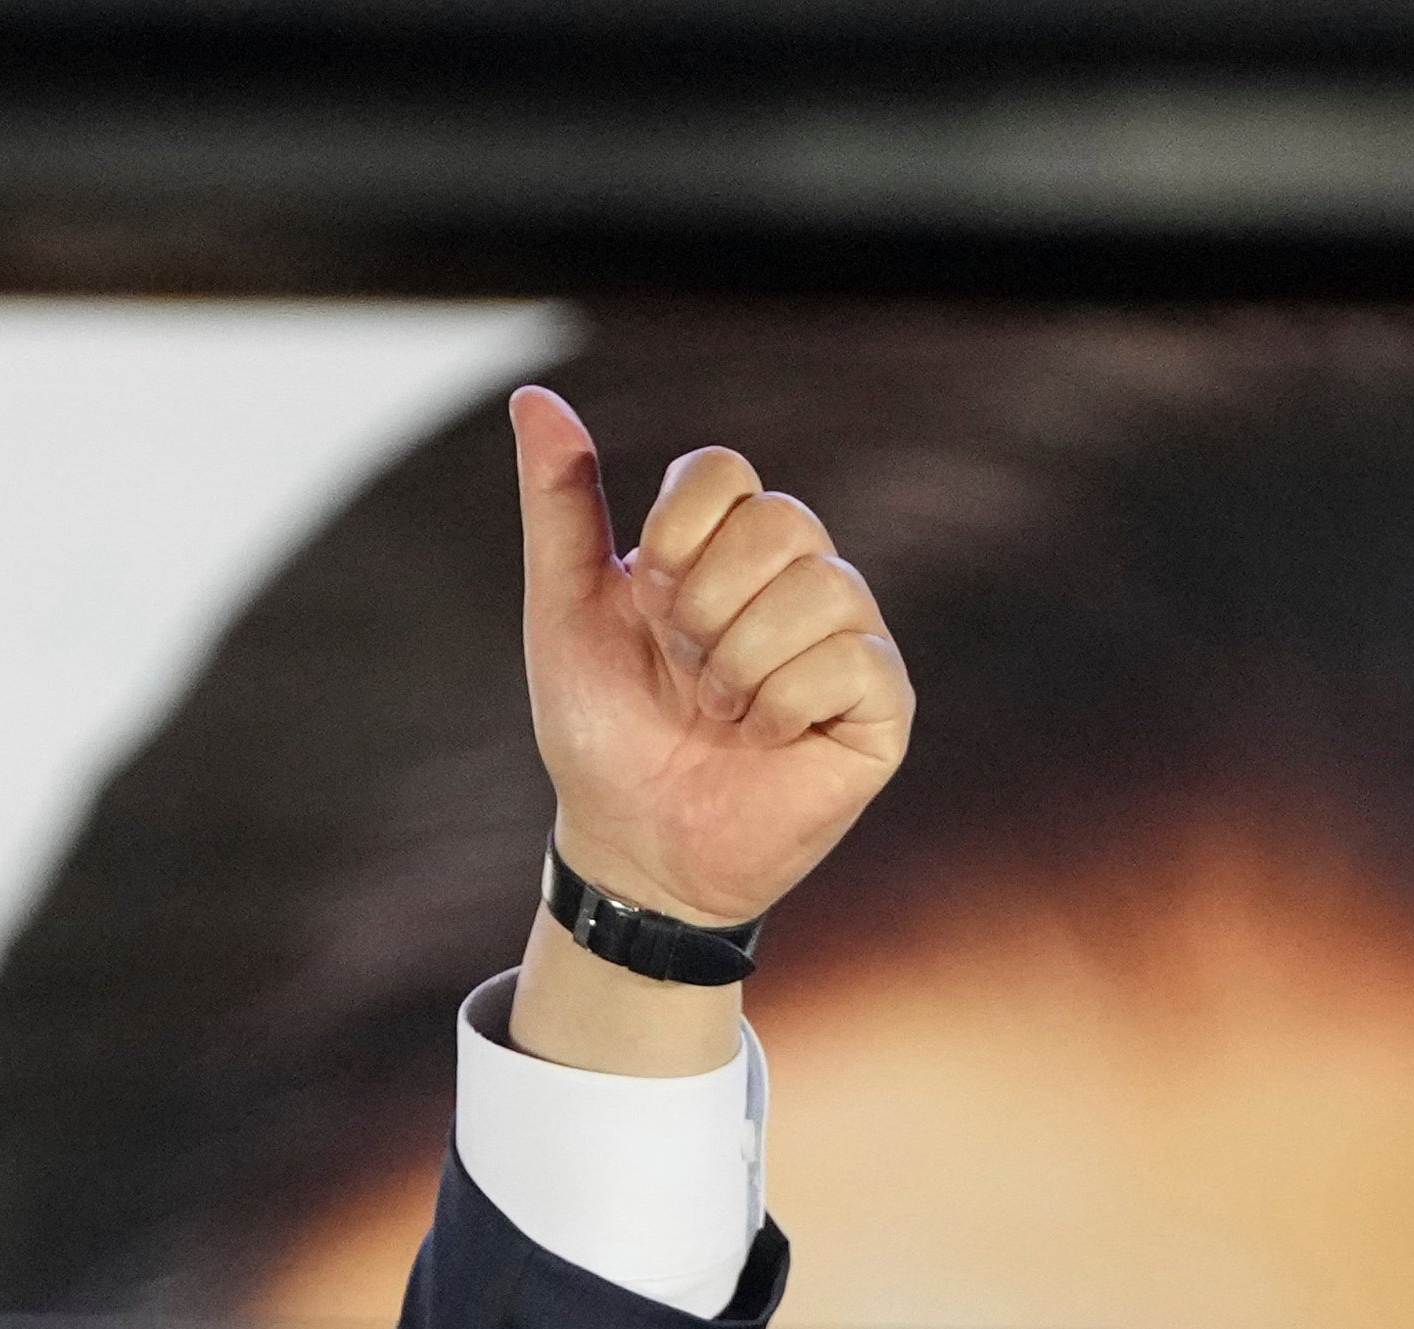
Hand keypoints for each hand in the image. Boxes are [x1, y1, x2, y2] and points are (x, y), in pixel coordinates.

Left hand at [507, 385, 908, 933]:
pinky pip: (851, 660)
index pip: (724, 471)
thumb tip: (532, 397)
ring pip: (823, 585)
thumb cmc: (601, 732)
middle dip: (705, 605)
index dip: (677, 534)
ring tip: (718, 711)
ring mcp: (847, 638)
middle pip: (782, 519)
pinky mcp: (880, 705)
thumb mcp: (564, 612)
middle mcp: (797, 577)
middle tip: (683, 669)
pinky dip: (784, 705)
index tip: (646, 603)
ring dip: (741, 661)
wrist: (629, 846)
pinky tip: (763, 738)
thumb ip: (560, 504)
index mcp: (725, 546)